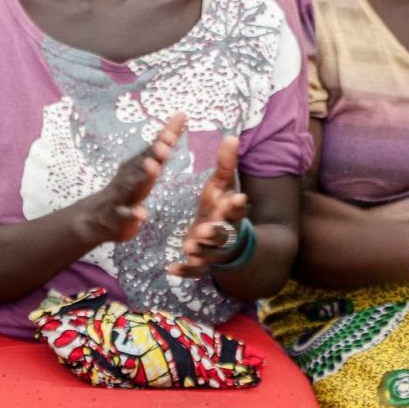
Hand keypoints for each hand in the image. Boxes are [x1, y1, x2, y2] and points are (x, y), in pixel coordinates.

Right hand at [81, 113, 185, 243]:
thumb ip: (164, 142)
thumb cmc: (128, 186)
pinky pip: (125, 215)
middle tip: (165, 146)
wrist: (95, 217)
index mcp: (139, 165)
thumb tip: (182, 114)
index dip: (166, 137)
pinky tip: (140, 214)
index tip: (178, 121)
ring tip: (153, 169)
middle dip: (155, 155)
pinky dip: (132, 214)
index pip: (155, 148)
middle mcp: (130, 176)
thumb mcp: (147, 162)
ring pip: (133, 186)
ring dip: (143, 178)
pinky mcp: (118, 217)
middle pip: (144, 164)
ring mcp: (122, 196)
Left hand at [168, 134, 248, 278]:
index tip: (235, 197)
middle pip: (224, 234)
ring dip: (201, 250)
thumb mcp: (223, 185)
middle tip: (204, 229)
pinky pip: (195, 271)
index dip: (236, 205)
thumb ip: (226, 164)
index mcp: (231, 213)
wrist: (229, 241)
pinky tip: (171, 269)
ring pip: (210, 253)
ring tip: (189, 246)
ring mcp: (214, 251)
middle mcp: (225, 234)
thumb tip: (231, 136)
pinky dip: (185, 271)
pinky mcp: (202, 264)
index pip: (236, 209)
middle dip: (215, 231)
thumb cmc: (221, 207)